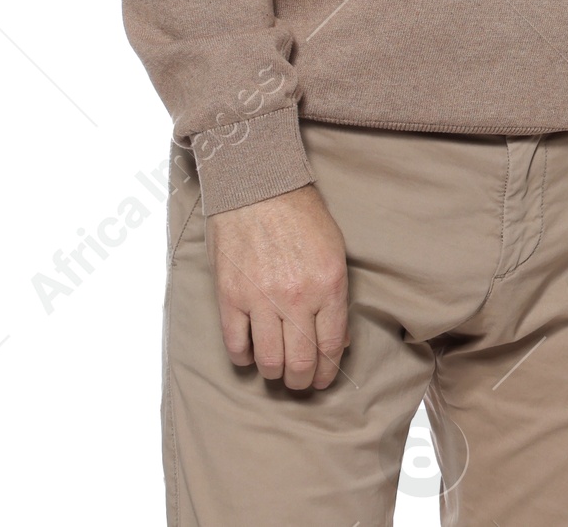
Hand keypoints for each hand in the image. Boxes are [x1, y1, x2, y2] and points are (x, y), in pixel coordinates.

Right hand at [205, 184, 348, 389]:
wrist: (258, 186)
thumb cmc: (301, 214)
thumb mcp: (333, 249)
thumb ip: (336, 295)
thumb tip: (337, 339)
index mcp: (328, 283)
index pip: (331, 346)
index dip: (328, 371)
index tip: (323, 379)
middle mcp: (296, 296)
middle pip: (300, 362)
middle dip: (302, 381)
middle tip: (300, 381)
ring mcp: (261, 299)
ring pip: (269, 361)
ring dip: (274, 373)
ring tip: (277, 369)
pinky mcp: (230, 296)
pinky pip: (236, 345)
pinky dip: (244, 358)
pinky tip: (251, 354)